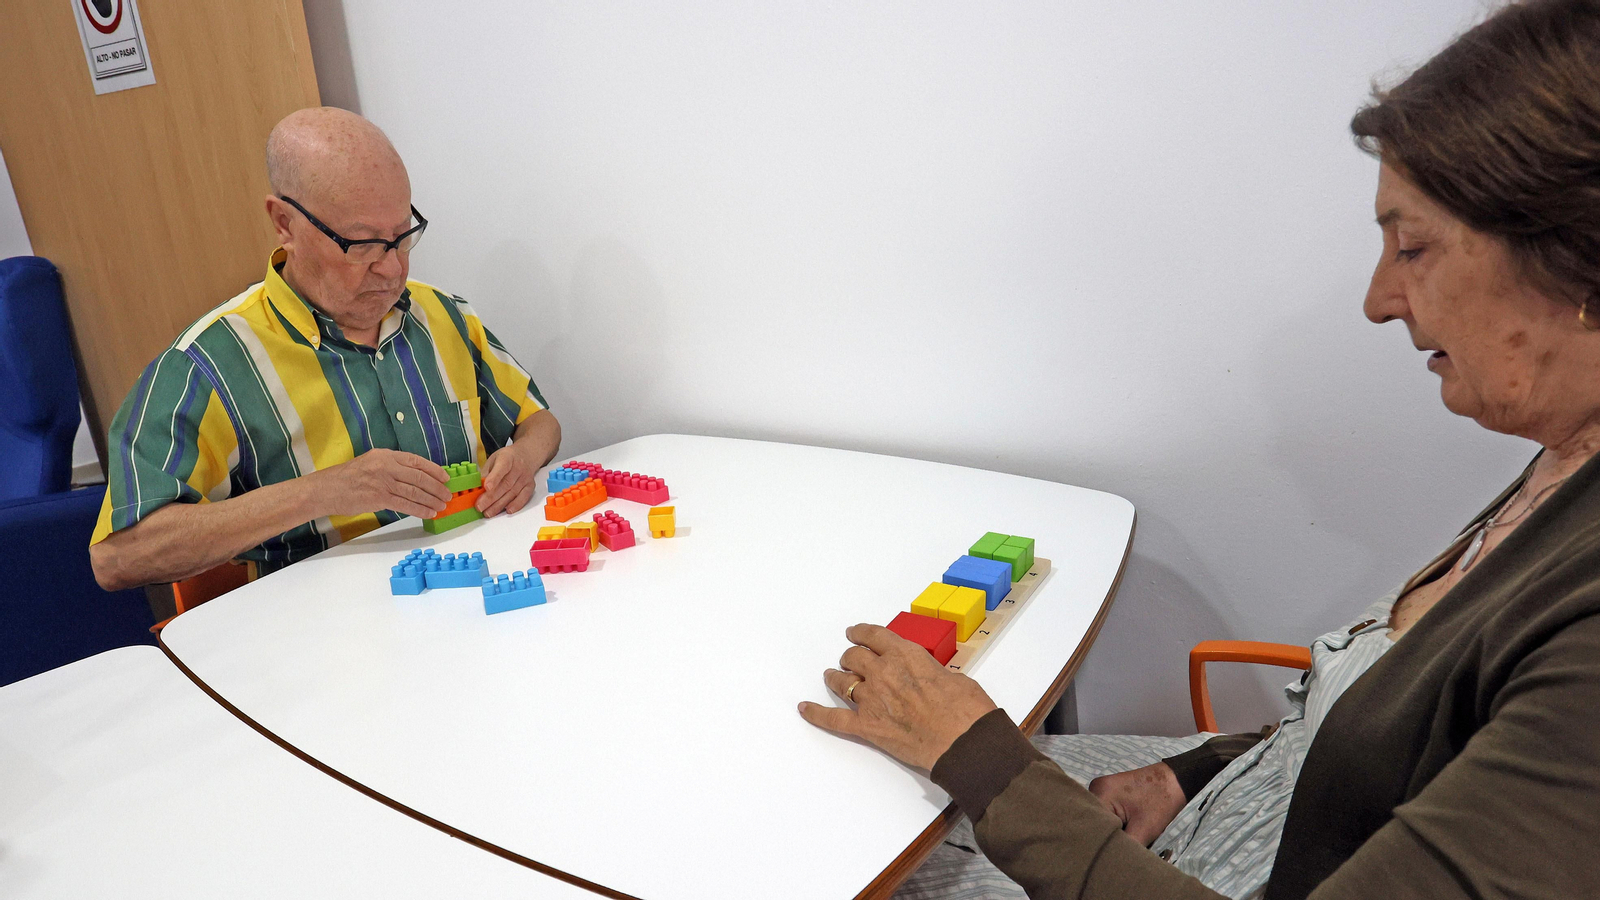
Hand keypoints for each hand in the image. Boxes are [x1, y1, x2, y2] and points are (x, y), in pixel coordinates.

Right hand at [308, 449, 449, 518]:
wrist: (326, 489)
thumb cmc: (347, 478)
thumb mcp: (370, 463)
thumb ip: (390, 466)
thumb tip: (413, 476)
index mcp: (385, 455)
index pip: (416, 460)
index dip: (434, 469)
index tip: (445, 477)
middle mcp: (386, 466)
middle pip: (419, 477)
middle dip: (436, 487)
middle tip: (447, 494)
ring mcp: (383, 482)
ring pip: (415, 491)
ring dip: (431, 499)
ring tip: (441, 505)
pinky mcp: (379, 498)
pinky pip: (405, 504)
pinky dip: (420, 509)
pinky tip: (429, 512)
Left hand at [477, 444, 535, 516]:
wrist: (526, 455)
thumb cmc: (507, 458)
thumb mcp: (493, 459)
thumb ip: (486, 472)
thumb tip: (477, 487)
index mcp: (507, 458)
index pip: (501, 468)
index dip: (494, 478)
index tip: (486, 488)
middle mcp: (518, 468)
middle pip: (505, 484)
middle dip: (491, 498)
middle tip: (480, 506)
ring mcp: (525, 478)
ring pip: (512, 493)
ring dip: (499, 505)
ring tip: (488, 512)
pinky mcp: (530, 486)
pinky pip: (524, 497)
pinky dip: (516, 505)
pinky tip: (507, 510)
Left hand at [797, 623, 997, 769]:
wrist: (964, 742)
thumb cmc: (967, 710)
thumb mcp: (954, 676)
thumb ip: (930, 673)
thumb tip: (927, 679)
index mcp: (906, 654)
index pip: (874, 635)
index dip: (860, 633)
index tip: (854, 633)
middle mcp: (883, 672)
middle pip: (854, 657)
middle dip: (850, 657)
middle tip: (850, 659)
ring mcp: (872, 699)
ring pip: (842, 683)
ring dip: (835, 678)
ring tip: (831, 676)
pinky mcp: (867, 726)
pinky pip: (834, 719)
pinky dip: (817, 714)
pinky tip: (804, 709)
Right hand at [1087, 762, 1187, 846]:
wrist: (1176, 781)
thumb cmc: (1161, 802)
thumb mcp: (1144, 830)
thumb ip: (1125, 847)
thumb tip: (1113, 861)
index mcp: (1100, 792)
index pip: (1092, 824)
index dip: (1100, 841)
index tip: (1110, 854)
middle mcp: (1095, 788)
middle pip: (1095, 820)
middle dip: (1105, 836)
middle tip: (1117, 849)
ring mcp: (1102, 788)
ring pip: (1101, 817)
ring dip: (1110, 829)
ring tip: (1122, 839)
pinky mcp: (1111, 791)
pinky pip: (1107, 811)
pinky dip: (1114, 822)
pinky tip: (1124, 829)